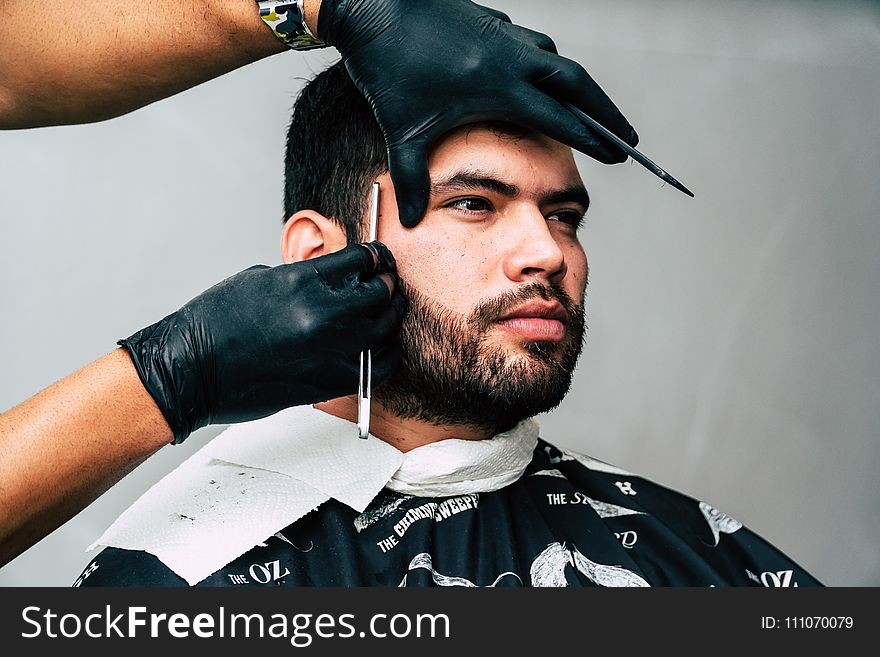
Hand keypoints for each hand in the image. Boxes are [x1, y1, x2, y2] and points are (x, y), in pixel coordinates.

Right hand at [120, 242, 404, 442]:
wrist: (192, 370)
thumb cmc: (214, 325)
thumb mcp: (260, 280)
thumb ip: (302, 277)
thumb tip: (331, 279)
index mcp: (302, 280)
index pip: (361, 259)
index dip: (377, 256)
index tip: (380, 259)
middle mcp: (322, 314)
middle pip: (380, 292)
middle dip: (387, 284)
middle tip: (388, 283)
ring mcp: (330, 350)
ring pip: (385, 329)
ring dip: (391, 316)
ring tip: (390, 311)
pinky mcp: (330, 382)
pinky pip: (379, 368)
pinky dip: (387, 355)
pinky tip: (385, 348)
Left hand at [318, 0, 637, 227]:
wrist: (374, 4)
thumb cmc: (387, 70)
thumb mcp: (402, 131)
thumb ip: (411, 178)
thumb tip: (410, 221)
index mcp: (499, 87)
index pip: (562, 117)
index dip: (594, 138)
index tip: (620, 155)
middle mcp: (511, 57)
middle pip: (577, 84)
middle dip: (607, 112)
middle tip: (630, 137)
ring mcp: (503, 35)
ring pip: (555, 59)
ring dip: (577, 86)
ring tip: (590, 111)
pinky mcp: (491, 22)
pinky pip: (531, 44)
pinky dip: (546, 63)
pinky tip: (539, 76)